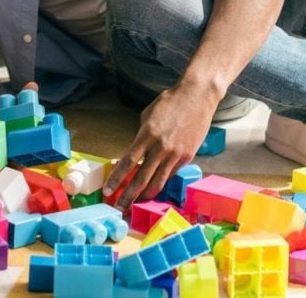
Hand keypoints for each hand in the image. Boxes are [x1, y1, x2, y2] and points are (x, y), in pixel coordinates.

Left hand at [103, 87, 216, 208]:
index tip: (108, 191)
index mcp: (147, 134)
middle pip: (141, 178)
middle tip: (119, 207)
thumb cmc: (170, 102)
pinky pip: (170, 174)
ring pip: (158, 182)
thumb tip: (135, 153)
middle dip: (128, 195)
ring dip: (145, 195)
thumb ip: (141, 136)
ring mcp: (176, 154)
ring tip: (135, 203)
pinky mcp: (188, 157)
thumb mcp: (148, 115)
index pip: (128, 162)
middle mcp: (161, 147)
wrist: (197, 97)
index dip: (117, 179)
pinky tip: (153, 187)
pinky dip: (160, 182)